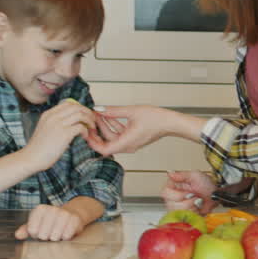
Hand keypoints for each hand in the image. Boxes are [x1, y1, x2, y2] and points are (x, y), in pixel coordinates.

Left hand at [15, 203, 82, 240]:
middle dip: (46, 237)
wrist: (71, 214)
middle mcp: (52, 209)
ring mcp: (64, 214)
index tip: (39, 230)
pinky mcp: (75, 219)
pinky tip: (65, 233)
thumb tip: (18, 235)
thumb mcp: (36, 223)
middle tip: (49, 233)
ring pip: (55, 236)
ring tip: (57, 233)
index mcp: (40, 209)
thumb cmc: (50, 221)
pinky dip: (65, 238)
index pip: (32, 230)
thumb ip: (25, 230)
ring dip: (56, 238)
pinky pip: (66, 236)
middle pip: (43, 235)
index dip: (35, 234)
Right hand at [23, 99, 95, 171]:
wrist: (31, 158)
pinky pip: (81, 127)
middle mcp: (53, 117)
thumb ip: (54, 122)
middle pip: (77, 107)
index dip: (80, 108)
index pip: (68, 104)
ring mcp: (58, 124)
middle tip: (92, 120)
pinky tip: (85, 137)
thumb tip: (70, 121)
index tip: (85, 115)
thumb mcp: (44, 128)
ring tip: (91, 128)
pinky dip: (86, 131)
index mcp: (48, 114)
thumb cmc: (38, 147)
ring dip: (89, 121)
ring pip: (81, 114)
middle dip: (87, 112)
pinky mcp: (64, 134)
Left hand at [86, 104, 204, 155]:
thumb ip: (113, 111)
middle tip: (90, 119)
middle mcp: (128, 145)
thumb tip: (99, 109)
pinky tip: (109, 115)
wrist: (171, 122)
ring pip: (112, 137)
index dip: (93, 142)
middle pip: (106, 142)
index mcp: (127, 142)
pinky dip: (113, 126)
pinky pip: (119, 134)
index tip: (86, 131)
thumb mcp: (132, 111)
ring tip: (99, 113)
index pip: (104, 149)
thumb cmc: (157, 119)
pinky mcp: (134, 138)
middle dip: (97, 130)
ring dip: (105, 126)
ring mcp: (131, 143)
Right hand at [162, 170, 217, 214]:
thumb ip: (182, 175)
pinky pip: (182, 218)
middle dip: (186, 202)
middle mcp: (173, 197)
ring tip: (196, 202)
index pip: (165, 192)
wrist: (216, 198)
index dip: (176, 195)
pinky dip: (192, 213)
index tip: (187, 193)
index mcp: (174, 186)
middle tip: (194, 197)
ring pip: (177, 212)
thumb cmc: (207, 186)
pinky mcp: (182, 215)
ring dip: (190, 207)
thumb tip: (170, 173)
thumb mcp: (196, 176)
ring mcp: (177, 207)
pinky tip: (196, 208)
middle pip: (170, 204)